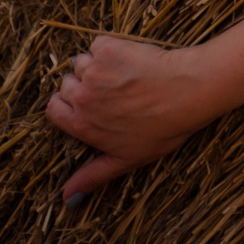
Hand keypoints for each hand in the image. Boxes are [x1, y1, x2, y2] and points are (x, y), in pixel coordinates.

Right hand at [46, 35, 210, 205]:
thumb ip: (93, 175)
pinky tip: (133, 60)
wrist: (190, 92)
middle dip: (86, 85)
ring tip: (127, 76)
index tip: (91, 105)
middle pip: (67, 84)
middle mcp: (81, 97)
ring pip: (82, 63)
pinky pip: (98, 44)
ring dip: (99, 65)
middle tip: (116, 91)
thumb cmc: (164, 128)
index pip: (53, 109)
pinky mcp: (108, 48)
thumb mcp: (128, 159)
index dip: (70, 105)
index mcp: (82, 124)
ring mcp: (93, 71)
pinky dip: (112, 48)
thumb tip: (65, 199)